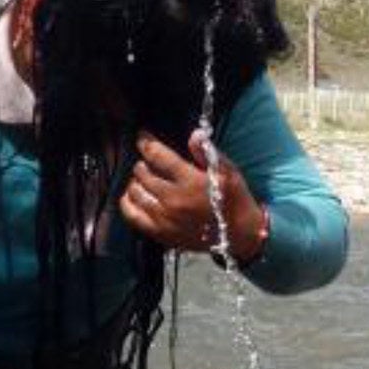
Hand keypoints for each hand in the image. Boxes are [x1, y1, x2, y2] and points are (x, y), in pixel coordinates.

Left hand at [121, 132, 266, 263]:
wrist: (241, 235)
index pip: (158, 155)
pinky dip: (127, 203)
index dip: (146, 142)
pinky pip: (132, 216)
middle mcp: (173, 199)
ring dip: (135, 181)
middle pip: (142, 173)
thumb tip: (194, 134)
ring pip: (135, 193)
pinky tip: (132, 196)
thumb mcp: (229, 172)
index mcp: (191, 181)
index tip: (143, 136)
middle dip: (142, 162)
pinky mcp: (161, 233)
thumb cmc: (235, 199)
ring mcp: (164, 218)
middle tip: (147, 160)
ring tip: (141, 177)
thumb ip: (209, 153)